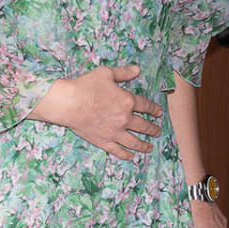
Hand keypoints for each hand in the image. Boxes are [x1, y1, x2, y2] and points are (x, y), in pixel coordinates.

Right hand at [30, 65, 161, 159]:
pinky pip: (118, 150)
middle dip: (153, 129)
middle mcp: (124, 118)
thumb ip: (123, 72)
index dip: (154, 109)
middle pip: (143, 126)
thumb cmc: (86, 86)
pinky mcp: (104, 141)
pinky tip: (131, 157)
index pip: (146, 106)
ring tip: (150, 148)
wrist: (69, 103)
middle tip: (158, 132)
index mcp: (127, 101)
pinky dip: (126, 155)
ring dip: (144, 145)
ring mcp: (115, 132)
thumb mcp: (106, 73)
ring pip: (134, 142)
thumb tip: (137, 70)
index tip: (159, 113)